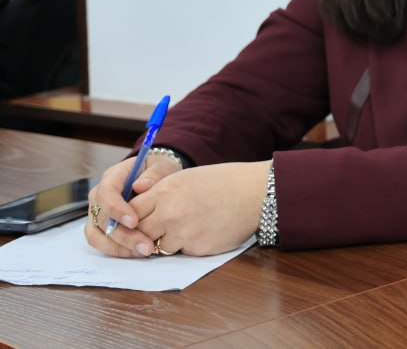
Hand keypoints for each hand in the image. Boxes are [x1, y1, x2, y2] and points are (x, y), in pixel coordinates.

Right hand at [84, 151, 184, 257]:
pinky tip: (136, 253)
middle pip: (101, 218)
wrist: (158, 180)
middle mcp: (100, 195)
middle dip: (123, 234)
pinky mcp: (101, 227)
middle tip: (145, 245)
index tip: (134, 221)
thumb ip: (155, 173)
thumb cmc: (159, 172)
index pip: (106, 192)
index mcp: (113, 176)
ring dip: (118, 246)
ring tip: (142, 252)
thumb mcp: (163, 166)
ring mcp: (98, 212)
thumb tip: (141, 185)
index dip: (116, 209)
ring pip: (96, 234)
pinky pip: (101, 242)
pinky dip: (116, 250)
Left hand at [132, 161, 270, 256]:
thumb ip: (159, 194)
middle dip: (141, 235)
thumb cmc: (223, 182)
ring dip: (164, 241)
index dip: (128, 220)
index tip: (131, 222)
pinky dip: (186, 245)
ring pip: (156, 246)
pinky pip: (181, 251)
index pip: (129, 212)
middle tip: (147, 233)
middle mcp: (170, 213)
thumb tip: (136, 211)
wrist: (255, 192)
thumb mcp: (186, 178)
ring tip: (183, 228)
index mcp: (165, 191)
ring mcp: (183, 233)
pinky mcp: (197, 249)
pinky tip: (201, 231)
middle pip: (138, 233)